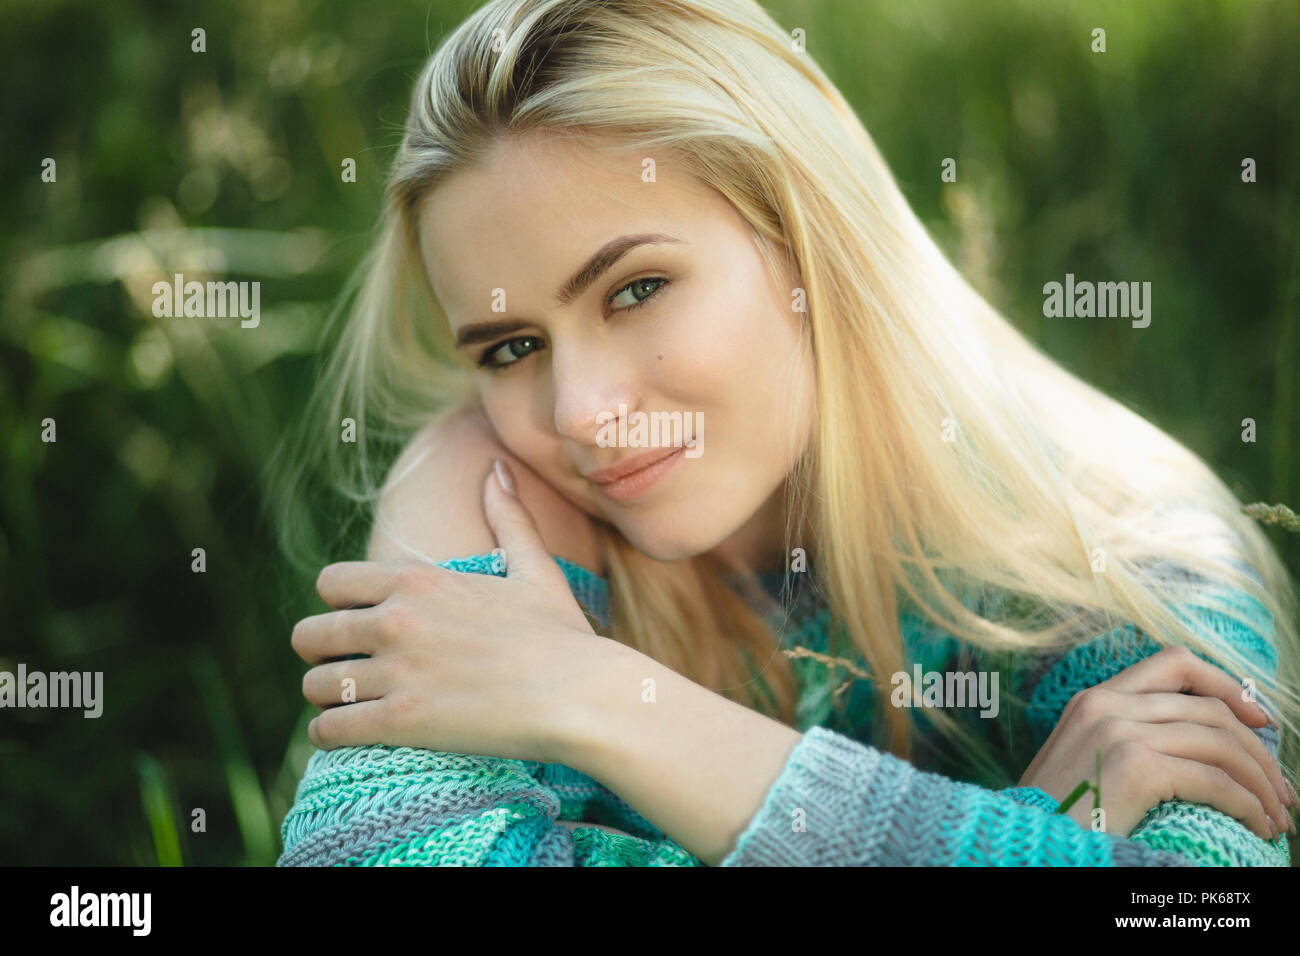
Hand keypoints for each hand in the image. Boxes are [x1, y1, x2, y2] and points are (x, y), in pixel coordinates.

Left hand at [292, 460, 604, 763]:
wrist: (581, 695)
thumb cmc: (562, 636)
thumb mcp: (535, 570)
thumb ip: (508, 518)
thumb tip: (499, 469)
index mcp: (419, 581)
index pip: (330, 582)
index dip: (339, 604)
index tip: (358, 622)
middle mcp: (397, 620)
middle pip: (309, 634)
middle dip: (321, 652)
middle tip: (345, 667)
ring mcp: (396, 671)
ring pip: (315, 685)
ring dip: (326, 697)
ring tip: (347, 705)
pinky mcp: (401, 721)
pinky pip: (329, 728)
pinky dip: (329, 734)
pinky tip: (348, 734)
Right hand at [1018, 645, 1294, 839]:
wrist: (1025, 841)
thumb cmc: (1054, 814)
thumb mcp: (1084, 761)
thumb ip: (1125, 739)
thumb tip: (1197, 747)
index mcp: (1093, 698)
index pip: (1174, 664)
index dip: (1226, 684)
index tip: (1259, 718)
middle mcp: (1108, 704)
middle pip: (1210, 708)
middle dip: (1258, 750)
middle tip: (1281, 789)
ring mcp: (1121, 732)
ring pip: (1221, 743)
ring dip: (1261, 782)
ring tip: (1276, 815)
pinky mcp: (1136, 767)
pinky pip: (1216, 781)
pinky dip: (1248, 805)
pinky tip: (1257, 825)